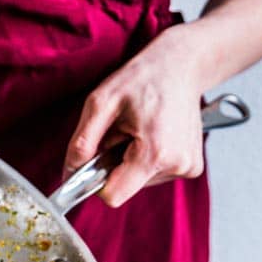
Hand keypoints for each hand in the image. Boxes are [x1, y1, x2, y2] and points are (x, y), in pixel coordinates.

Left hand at [63, 26, 205, 206]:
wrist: (181, 65)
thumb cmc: (143, 79)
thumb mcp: (101, 102)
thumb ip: (82, 141)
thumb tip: (69, 172)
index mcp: (155, 152)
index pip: (113, 195)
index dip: (97, 180)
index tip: (97, 158)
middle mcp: (177, 165)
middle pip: (126, 188)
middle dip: (116, 163)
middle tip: (124, 131)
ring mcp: (188, 167)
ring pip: (139, 182)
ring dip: (132, 159)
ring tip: (141, 129)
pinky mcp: (192, 166)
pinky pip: (155, 175)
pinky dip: (147, 158)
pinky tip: (154, 134)